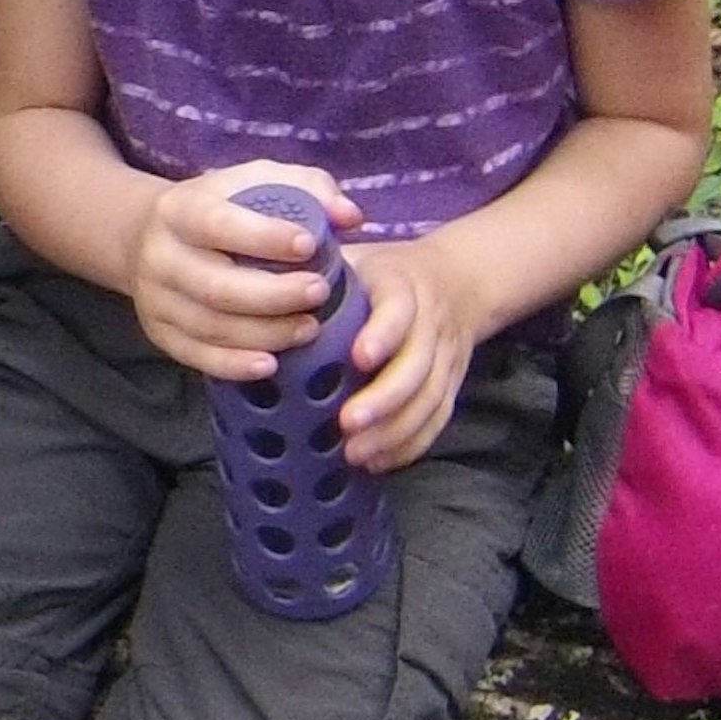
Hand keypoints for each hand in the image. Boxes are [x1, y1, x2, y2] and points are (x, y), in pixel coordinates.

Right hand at [118, 163, 357, 381]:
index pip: (218, 225)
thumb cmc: (222, 207)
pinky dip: (235, 365)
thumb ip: (308, 188)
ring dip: (266, 333)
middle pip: (216, 286)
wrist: (150, 236)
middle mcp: (160, 256)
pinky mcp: (160, 333)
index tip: (309, 245)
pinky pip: (197, 357)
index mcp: (179, 210)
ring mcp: (156, 299)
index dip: (264, 238)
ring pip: (212, 327)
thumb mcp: (257, 182)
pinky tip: (272, 363)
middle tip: (319, 292)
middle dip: (274, 295)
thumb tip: (350, 217)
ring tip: (310, 328)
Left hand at [338, 237, 485, 473]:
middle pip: (418, 364)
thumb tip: (263, 288)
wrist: (456, 281)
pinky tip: (379, 461)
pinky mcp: (452, 385)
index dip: (382, 334)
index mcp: (402, 285)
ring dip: (395, 431)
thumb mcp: (356, 258)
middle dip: (384, 398)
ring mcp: (446, 357)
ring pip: (431, 398)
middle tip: (347, 423)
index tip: (358, 359)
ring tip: (356, 453)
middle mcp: (430, 322)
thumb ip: (316, 272)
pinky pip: (438, 419)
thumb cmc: (385, 273)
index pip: (399, 309)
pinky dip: (411, 444)